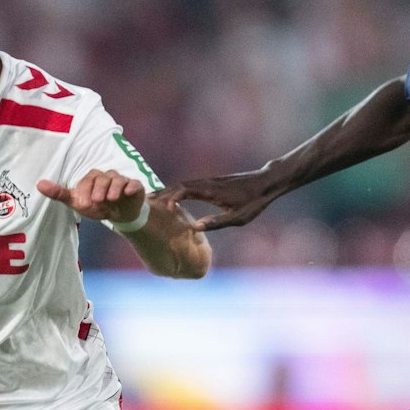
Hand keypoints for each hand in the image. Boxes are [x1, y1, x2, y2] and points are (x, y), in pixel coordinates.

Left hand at [37, 169, 145, 225]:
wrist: (120, 215)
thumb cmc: (96, 205)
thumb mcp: (77, 202)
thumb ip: (59, 193)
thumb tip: (39, 184)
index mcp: (93, 178)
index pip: (89, 179)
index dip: (86, 190)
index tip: (83, 204)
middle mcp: (107, 176)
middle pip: (103, 178)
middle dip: (99, 189)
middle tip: (97, 202)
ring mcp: (122, 181)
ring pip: (118, 180)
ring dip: (114, 188)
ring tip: (110, 200)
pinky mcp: (135, 187)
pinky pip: (134, 184)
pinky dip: (131, 187)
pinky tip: (127, 193)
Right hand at [156, 170, 279, 231]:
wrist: (266, 182)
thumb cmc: (254, 201)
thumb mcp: (238, 218)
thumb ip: (216, 222)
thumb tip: (195, 228)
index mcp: (211, 191)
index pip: (184, 190)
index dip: (169, 197)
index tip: (159, 207)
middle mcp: (207, 183)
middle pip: (178, 185)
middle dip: (161, 193)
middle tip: (144, 203)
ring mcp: (208, 181)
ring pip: (182, 184)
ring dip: (166, 191)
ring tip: (151, 201)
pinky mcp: (210, 183)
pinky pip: (189, 185)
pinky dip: (176, 190)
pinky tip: (170, 198)